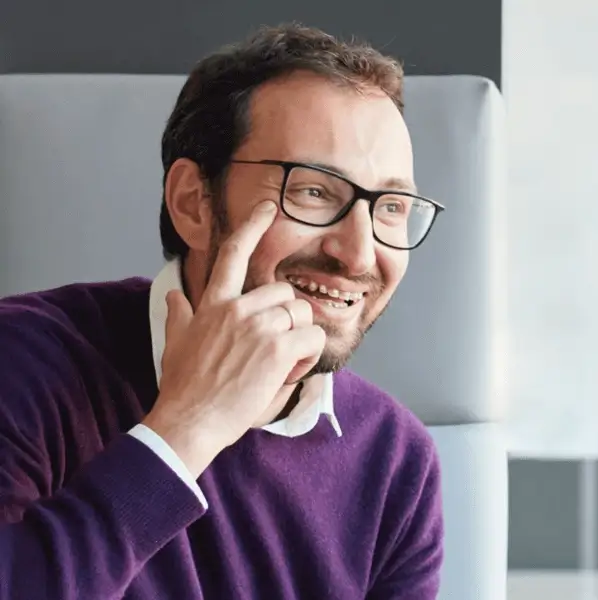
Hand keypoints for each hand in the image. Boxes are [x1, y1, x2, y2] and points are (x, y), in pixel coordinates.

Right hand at [142, 201, 325, 474]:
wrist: (189, 421)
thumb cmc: (184, 387)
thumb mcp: (176, 343)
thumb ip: (179, 314)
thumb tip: (173, 294)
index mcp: (213, 303)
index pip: (232, 253)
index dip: (252, 226)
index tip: (268, 206)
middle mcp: (237, 308)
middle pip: (284, 293)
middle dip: (288, 320)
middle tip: (273, 352)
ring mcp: (258, 326)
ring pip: (301, 314)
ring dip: (299, 340)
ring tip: (278, 365)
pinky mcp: (277, 348)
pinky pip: (312, 337)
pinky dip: (309, 356)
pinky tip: (289, 372)